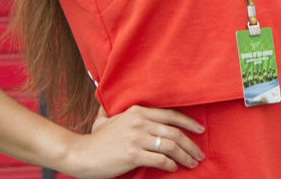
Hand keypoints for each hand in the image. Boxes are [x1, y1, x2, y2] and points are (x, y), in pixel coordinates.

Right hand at [65, 105, 204, 177]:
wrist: (80, 154)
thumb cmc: (96, 140)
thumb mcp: (110, 120)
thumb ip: (123, 115)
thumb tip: (129, 112)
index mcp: (137, 111)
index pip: (170, 115)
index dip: (188, 122)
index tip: (200, 130)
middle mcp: (139, 122)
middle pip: (174, 132)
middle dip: (190, 144)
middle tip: (199, 154)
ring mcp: (136, 138)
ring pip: (170, 146)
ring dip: (184, 156)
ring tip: (192, 163)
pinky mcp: (132, 154)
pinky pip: (159, 159)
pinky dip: (170, 164)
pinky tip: (173, 168)